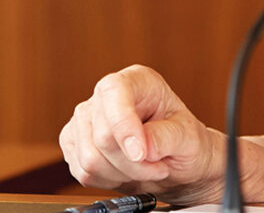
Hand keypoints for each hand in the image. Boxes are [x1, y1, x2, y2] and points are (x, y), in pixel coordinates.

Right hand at [59, 64, 226, 203]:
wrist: (177, 162)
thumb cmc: (185, 142)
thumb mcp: (190, 138)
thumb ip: (168, 137)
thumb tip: (144, 146)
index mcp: (137, 80)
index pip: (114, 92)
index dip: (123, 125)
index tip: (141, 153)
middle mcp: (105, 95)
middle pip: (103, 136)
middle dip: (133, 163)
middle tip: (157, 165)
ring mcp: (85, 119)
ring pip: (90, 159)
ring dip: (122, 174)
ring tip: (143, 169)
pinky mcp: (73, 144)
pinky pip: (83, 172)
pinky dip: (108, 181)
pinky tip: (125, 172)